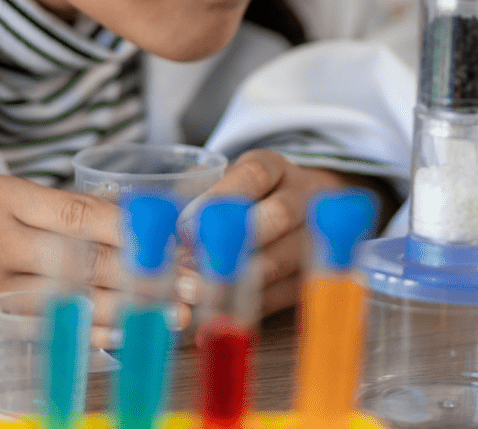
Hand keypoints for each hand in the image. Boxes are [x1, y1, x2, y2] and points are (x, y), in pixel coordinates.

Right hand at [0, 174, 189, 341]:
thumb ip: (42, 208)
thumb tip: (108, 220)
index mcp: (5, 195)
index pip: (85, 212)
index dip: (136, 229)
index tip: (177, 239)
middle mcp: (0, 238)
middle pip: (87, 257)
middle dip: (145, 271)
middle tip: (193, 282)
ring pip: (71, 297)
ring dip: (127, 307)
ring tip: (172, 314)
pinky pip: (40, 328)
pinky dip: (83, 333)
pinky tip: (119, 337)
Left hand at [175, 149, 390, 317]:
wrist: (291, 209)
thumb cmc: (238, 196)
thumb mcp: (218, 180)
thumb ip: (191, 196)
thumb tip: (167, 229)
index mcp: (274, 167)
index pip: (254, 174)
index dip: (220, 197)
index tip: (186, 223)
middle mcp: (302, 197)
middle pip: (279, 214)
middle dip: (233, 241)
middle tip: (188, 260)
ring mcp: (310, 238)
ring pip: (282, 260)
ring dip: (234, 278)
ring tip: (190, 289)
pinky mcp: (306, 275)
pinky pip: (280, 294)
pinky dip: (243, 304)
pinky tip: (211, 309)